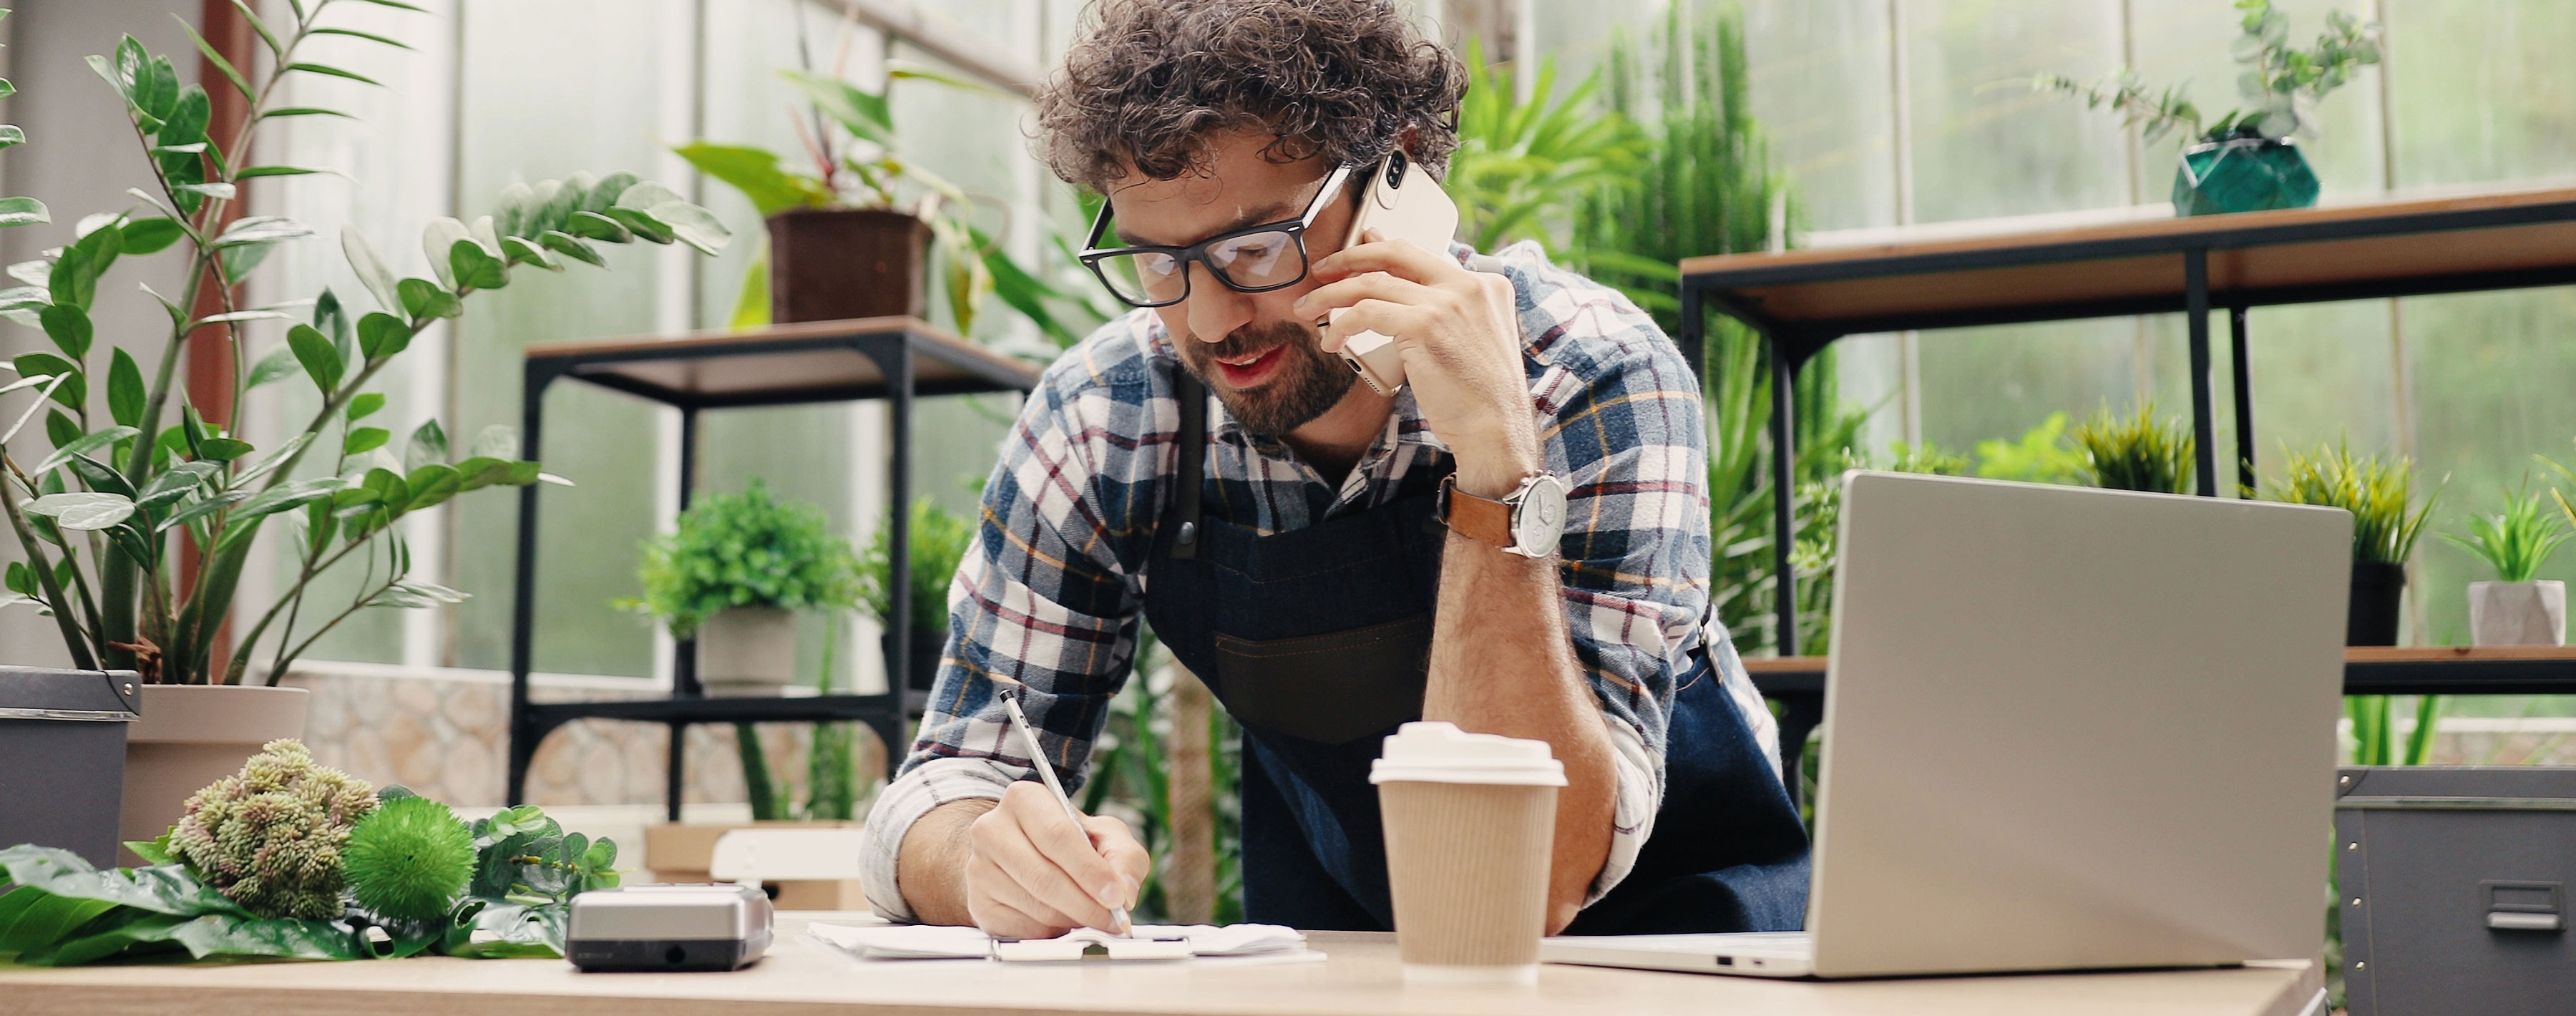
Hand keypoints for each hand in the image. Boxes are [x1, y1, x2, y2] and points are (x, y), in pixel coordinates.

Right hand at [961, 782, 1149, 938]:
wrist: (1023, 857)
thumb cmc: (1069, 843)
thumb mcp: (1106, 836)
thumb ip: (1124, 857)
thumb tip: (1123, 892)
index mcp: (1024, 799)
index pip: (1058, 836)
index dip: (1090, 871)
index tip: (1116, 897)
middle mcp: (991, 829)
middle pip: (1044, 877)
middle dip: (1086, 905)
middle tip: (1113, 920)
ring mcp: (978, 868)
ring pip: (1036, 907)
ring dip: (1072, 920)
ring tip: (1090, 916)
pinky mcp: (977, 903)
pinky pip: (1022, 928)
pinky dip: (1051, 931)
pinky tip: (1061, 919)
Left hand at [1294, 231, 1539, 495]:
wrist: (1496, 430)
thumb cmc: (1480, 398)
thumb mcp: (1470, 341)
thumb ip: (1440, 312)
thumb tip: (1395, 290)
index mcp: (1486, 286)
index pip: (1422, 257)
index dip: (1380, 251)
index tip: (1356, 253)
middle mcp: (1469, 286)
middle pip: (1396, 254)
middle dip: (1351, 257)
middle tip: (1323, 271)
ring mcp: (1448, 302)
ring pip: (1372, 282)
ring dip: (1332, 295)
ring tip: (1309, 309)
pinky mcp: (1425, 325)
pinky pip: (1366, 312)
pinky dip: (1341, 324)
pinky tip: (1332, 340)